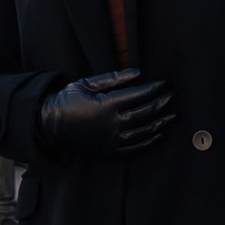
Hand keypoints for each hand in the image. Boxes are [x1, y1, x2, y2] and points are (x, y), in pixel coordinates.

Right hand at [37, 69, 175, 158]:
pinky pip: (135, 149)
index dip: (154, 89)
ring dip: (162, 124)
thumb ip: (115, 78)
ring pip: (144, 133)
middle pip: (145, 113)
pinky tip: (160, 135)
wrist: (50, 125)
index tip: (165, 83)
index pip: (139, 95)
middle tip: (174, 97)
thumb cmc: (68, 100)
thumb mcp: (88, 82)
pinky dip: (150, 142)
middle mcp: (112, 124)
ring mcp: (112, 141)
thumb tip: (139, 72)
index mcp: (107, 104)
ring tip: (174, 116)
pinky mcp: (109, 152)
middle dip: (162, 104)